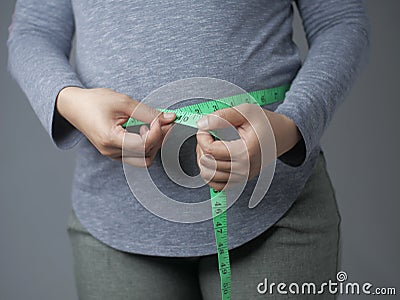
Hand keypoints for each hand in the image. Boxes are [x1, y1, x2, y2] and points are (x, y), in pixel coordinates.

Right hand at [56, 87, 174, 166]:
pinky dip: (145, 144)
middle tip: (163, 122)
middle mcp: (111, 152)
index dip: (157, 133)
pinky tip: (143, 129)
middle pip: (146, 155)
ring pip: (143, 158)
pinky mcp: (115, 153)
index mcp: (110, 139)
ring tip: (151, 125)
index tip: (160, 119)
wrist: (74, 106)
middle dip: (158, 139)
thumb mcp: (123, 102)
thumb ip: (148, 112)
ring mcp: (113, 154)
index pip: (143, 145)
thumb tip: (169, 118)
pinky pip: (136, 155)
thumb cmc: (94, 101)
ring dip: (153, 143)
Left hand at [196, 103, 300, 190]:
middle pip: (207, 164)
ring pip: (208, 176)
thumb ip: (222, 116)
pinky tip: (213, 158)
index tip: (206, 126)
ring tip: (210, 145)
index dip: (202, 136)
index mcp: (245, 152)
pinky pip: (216, 185)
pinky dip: (210, 173)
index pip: (210, 150)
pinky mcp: (240, 180)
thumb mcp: (246, 111)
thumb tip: (202, 125)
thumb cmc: (265, 122)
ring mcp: (242, 177)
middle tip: (209, 134)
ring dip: (203, 159)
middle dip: (201, 146)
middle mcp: (244, 169)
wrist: (283, 134)